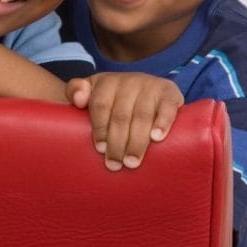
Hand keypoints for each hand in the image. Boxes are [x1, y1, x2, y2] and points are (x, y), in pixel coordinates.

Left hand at [65, 72, 183, 170]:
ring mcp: (151, 86)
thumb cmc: (112, 98)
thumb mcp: (91, 90)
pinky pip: (167, 108)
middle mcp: (129, 81)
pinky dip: (162, 123)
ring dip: (137, 141)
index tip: (100, 149)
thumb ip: (76, 89)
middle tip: (114, 165)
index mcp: (108, 82)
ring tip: (132, 162)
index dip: (99, 128)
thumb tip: (79, 99)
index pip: (100, 106)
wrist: (147, 88)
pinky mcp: (170, 93)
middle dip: (117, 142)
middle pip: (121, 115)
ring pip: (142, 116)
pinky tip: (157, 138)